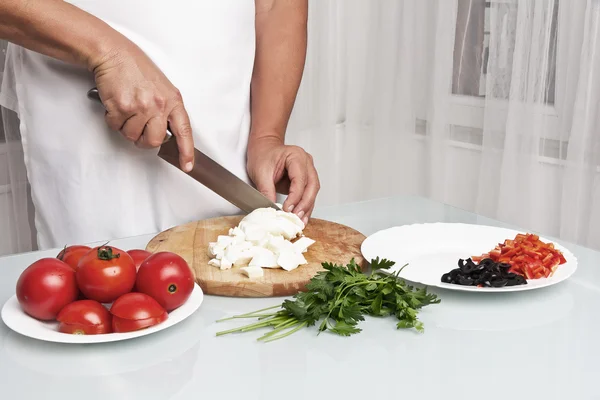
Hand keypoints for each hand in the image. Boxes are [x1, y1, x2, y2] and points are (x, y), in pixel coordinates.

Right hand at [91, 43, 193, 171]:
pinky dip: (113, 119)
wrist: (114, 54)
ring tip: (127, 109)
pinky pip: (116, 127)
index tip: (187, 165)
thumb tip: (168, 133)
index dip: (186, 151)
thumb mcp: (163, 88)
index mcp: (173, 101)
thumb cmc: (137, 70)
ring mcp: (141, 107)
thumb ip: (167, 110)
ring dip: (126, 127)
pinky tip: (117, 105)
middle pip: (155, 141)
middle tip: (139, 129)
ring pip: (133, 136)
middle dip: (144, 140)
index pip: (184, 131)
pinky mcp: (122, 107)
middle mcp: (159, 105)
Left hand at [247, 136, 319, 224]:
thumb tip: (272, 208)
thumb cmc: (262, 154)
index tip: (287, 209)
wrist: (263, 148)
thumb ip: (266, 190)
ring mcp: (308, 171)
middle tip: (296, 217)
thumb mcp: (260, 172)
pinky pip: (308, 194)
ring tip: (300, 222)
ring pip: (313, 192)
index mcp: (296, 156)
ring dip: (307, 208)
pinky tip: (301, 217)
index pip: (300, 179)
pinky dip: (305, 206)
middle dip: (305, 204)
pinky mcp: (305, 180)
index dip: (295, 196)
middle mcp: (306, 162)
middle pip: (312, 186)